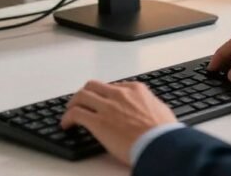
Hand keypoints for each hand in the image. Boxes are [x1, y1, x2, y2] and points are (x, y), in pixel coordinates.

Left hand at [60, 80, 176, 165]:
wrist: (161, 145)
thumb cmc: (164, 133)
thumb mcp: (161, 110)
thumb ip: (150, 106)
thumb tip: (148, 109)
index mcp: (136, 90)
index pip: (113, 86)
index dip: (104, 95)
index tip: (101, 101)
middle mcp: (120, 94)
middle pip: (93, 86)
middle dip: (85, 94)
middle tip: (81, 102)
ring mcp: (108, 107)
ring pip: (81, 96)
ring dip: (73, 103)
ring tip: (69, 112)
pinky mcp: (98, 122)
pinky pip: (76, 114)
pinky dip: (67, 118)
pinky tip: (66, 124)